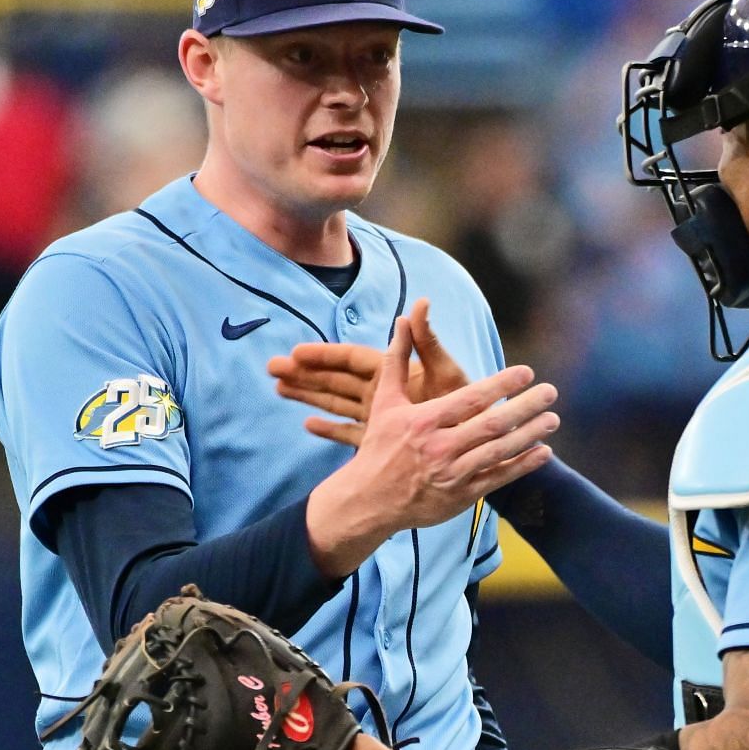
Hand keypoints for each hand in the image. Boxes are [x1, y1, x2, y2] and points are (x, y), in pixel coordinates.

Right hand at [268, 297, 471, 447]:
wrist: (479, 444)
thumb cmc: (468, 403)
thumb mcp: (447, 372)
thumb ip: (428, 342)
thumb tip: (418, 305)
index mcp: (397, 373)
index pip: (352, 360)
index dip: (324, 355)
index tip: (295, 352)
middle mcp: (385, 393)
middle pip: (336, 380)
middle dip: (305, 373)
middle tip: (270, 368)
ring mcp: (382, 416)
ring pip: (337, 402)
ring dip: (309, 396)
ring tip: (278, 389)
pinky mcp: (384, 439)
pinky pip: (350, 432)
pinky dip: (330, 429)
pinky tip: (307, 425)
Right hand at [303, 314, 554, 577]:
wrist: (369, 500)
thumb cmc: (380, 447)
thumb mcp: (385, 401)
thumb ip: (397, 359)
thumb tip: (403, 319)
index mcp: (425, 421)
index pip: (471, 399)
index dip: (501, 385)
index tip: (526, 373)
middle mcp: (441, 447)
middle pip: (492, 425)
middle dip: (526, 407)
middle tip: (550, 392)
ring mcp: (453, 474)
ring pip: (500, 452)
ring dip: (530, 435)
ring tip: (553, 419)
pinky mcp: (461, 497)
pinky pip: (498, 479)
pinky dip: (523, 466)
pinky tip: (543, 452)